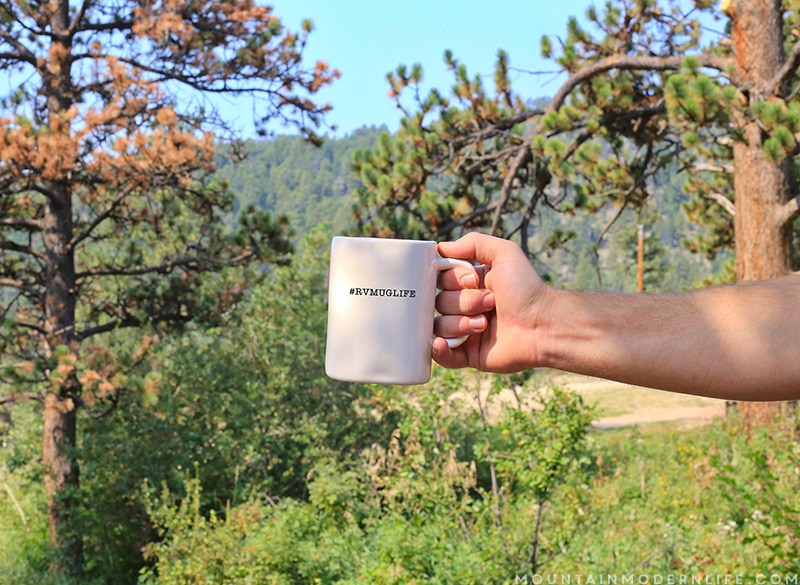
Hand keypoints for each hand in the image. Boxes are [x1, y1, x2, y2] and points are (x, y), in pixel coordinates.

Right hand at [433, 233, 551, 372]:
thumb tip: (441, 249)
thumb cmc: (527, 289)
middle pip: (439, 302)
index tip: (473, 281)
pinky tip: (442, 343)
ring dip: (460, 323)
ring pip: (439, 326)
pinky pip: (441, 356)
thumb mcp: (505, 253)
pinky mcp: (468, 355)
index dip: (452, 279)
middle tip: (490, 303)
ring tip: (485, 324)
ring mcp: (465, 332)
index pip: (441, 279)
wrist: (544, 325)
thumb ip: (473, 243)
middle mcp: (466, 307)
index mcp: (471, 285)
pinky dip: (439, 350)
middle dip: (464, 302)